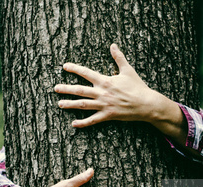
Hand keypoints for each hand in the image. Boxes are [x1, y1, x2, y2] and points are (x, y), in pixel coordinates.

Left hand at [55, 44, 182, 132]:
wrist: (146, 104)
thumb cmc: (137, 86)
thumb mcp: (128, 70)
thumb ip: (118, 58)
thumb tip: (113, 45)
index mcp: (105, 81)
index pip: (86, 73)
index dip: (74, 69)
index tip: (64, 67)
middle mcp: (102, 93)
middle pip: (80, 90)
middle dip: (66, 89)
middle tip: (55, 88)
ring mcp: (104, 105)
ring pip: (83, 105)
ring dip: (70, 104)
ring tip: (60, 104)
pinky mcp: (108, 115)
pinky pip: (93, 120)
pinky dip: (83, 123)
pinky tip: (74, 124)